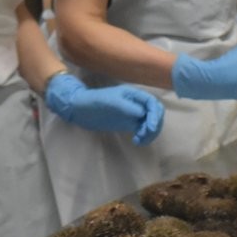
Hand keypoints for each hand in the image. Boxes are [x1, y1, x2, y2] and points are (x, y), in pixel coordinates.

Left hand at [44, 72, 163, 144]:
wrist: (81, 110)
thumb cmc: (94, 101)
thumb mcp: (110, 102)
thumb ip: (127, 107)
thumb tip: (143, 114)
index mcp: (134, 95)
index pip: (152, 103)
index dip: (155, 114)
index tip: (149, 127)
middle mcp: (136, 104)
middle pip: (155, 113)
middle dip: (154, 124)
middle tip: (144, 134)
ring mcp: (133, 114)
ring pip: (150, 123)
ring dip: (149, 133)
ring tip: (139, 140)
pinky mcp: (129, 124)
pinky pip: (142, 130)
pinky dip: (143, 137)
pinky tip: (136, 142)